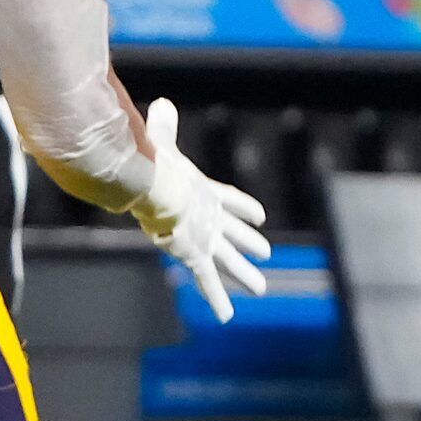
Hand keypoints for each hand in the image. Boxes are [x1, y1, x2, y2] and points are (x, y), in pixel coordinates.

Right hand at [127, 98, 271, 323]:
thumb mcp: (158, 142)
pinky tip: (227, 317)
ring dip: (245, 274)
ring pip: (229, 259)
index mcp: (204, 191)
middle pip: (234, 232)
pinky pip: (207, 282)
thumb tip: (163, 103)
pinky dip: (217, 300)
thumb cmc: (154, 163)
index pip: (230, 200)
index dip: (244, 208)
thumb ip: (163, 126)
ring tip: (261, 288)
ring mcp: (206, 237)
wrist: (156, 184)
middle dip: (249, 243)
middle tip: (266, 252)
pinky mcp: (196, 253)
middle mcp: (211, 216)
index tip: (260, 217)